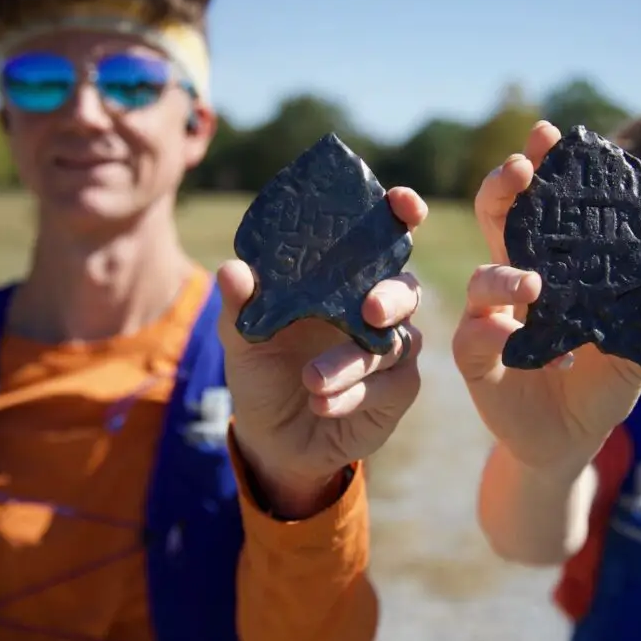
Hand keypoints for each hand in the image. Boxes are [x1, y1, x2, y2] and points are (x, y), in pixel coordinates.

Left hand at [217, 187, 426, 516]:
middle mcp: (375, 306)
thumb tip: (235, 271)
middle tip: (368, 309)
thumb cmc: (263, 369)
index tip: (402, 203)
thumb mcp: (242, 334)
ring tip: (311, 381)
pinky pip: (389, 385)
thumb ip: (240, 303)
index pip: (384, 236)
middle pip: (405, 287)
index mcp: (343, 278)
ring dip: (351, 362)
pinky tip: (322, 404)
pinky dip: (354, 394)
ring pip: (393, 343)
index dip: (401, 214)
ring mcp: (391, 348)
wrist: (272, 436)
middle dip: (392, 295)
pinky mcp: (398, 389)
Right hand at [452, 121, 640, 470]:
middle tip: (521, 167)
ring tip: (533, 285)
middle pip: (499, 221)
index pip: (545, 207)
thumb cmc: (602, 383)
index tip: (551, 135)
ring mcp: (493, 319)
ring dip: (502, 273)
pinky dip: (488, 333)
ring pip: (482, 279)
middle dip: (504, 188)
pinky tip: (509, 336)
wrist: (570, 440)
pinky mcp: (478, 360)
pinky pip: (472, 339)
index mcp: (556, 266)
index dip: (544, 170)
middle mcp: (518, 282)